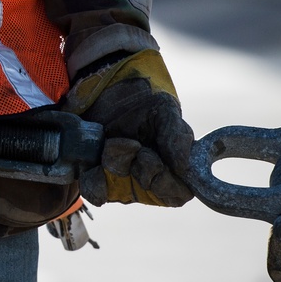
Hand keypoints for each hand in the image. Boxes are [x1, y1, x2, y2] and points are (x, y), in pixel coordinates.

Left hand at [64, 50, 193, 206]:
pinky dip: (94, 176)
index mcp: (172, 168)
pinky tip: (97, 154)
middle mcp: (148, 180)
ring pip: (118, 193)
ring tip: (113, 142)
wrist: (106, 87)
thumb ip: (177, 137)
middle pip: (145, 194)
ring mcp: (121, 181)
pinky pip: (94, 191)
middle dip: (137, 168)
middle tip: (133, 144)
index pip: (177, 194)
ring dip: (115, 166)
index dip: (165, 182)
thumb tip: (186, 168)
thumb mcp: (164, 111)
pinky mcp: (96, 177)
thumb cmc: (142, 100)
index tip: (153, 158)